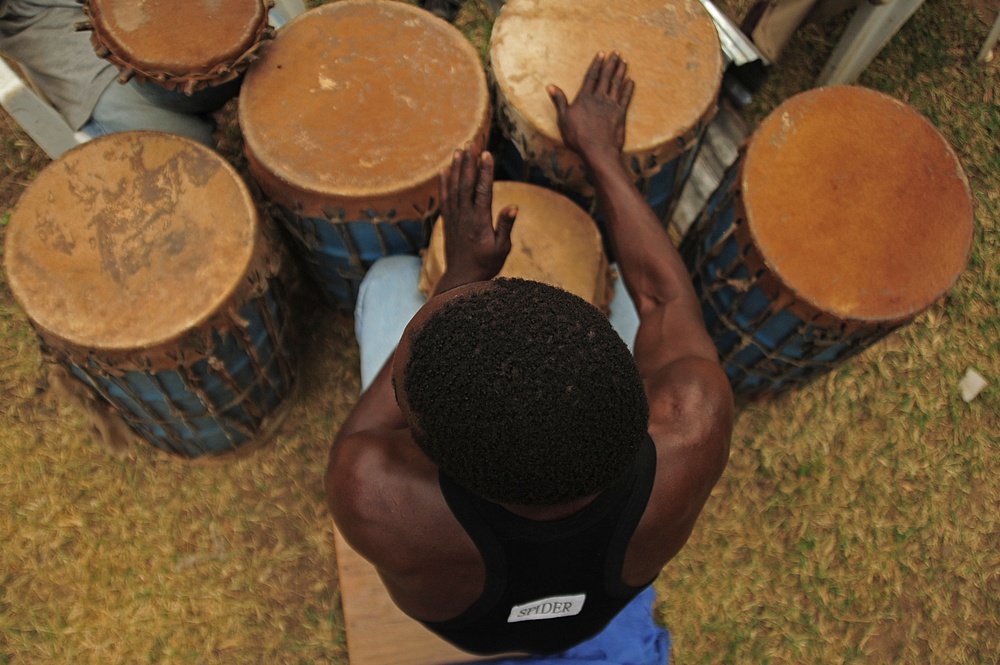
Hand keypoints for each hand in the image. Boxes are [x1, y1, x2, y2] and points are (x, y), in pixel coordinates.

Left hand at [435, 148, 516, 292]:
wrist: (462, 278)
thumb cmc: (486, 264)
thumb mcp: (502, 249)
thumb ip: (506, 226)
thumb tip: (513, 206)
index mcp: (480, 221)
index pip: (483, 191)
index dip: (485, 171)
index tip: (487, 153)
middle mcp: (465, 216)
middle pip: (467, 184)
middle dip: (470, 162)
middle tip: (472, 142)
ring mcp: (454, 217)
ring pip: (454, 187)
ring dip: (458, 167)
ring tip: (460, 149)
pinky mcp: (447, 221)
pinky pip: (444, 198)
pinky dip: (444, 183)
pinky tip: (445, 169)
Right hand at [547, 51, 633, 164]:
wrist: (597, 150)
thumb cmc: (577, 136)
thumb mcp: (563, 119)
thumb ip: (559, 101)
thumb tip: (550, 86)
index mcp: (584, 98)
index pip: (592, 76)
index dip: (597, 64)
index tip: (602, 54)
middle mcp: (599, 98)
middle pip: (606, 77)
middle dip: (611, 64)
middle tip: (616, 52)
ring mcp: (611, 105)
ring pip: (617, 84)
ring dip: (621, 72)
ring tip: (624, 61)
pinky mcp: (620, 114)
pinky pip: (626, 98)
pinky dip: (628, 88)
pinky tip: (631, 81)